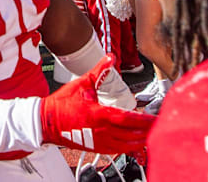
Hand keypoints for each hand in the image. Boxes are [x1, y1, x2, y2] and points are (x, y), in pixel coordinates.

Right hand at [40, 55, 155, 153]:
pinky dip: (130, 146)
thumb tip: (110, 57)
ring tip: (152, 133)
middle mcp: (102, 131)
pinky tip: (136, 141)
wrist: (46, 122)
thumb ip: (99, 71)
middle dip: (148, 130)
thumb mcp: (82, 84)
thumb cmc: (62, 104)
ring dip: (141, 139)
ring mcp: (100, 142)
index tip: (158, 118)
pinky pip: (119, 150)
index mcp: (99, 114)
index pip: (129, 119)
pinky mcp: (97, 148)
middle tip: (161, 125)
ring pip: (128, 145)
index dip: (145, 120)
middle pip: (133, 134)